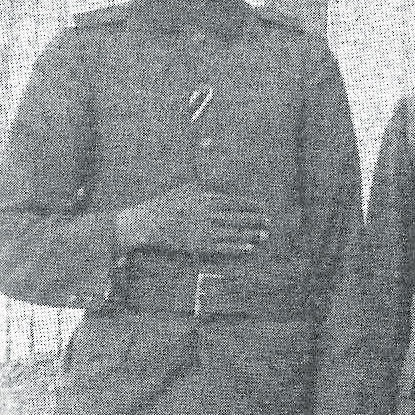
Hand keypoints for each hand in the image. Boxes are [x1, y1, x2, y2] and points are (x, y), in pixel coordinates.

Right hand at [114, 184, 270, 255]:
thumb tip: (221, 166)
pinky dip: (237, 247)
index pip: (236, 201)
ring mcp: (204, 230)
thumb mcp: (187, 187)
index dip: (252, 205)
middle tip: (269, 223)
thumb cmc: (166, 204)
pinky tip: (249, 248)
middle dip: (256, 220)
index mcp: (206, 197)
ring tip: (264, 236)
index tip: (263, 208)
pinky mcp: (198, 246)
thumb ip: (207, 180)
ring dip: (251, 234)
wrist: (145, 224)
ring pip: (234, 233)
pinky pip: (223, 247)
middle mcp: (208, 213)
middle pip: (239, 217)